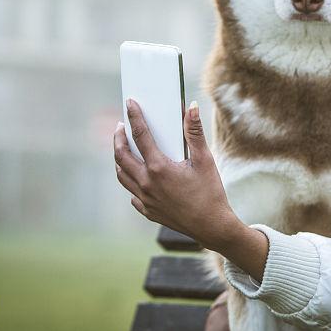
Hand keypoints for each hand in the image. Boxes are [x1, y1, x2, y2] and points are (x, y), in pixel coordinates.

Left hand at [113, 98, 240, 252]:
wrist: (211, 226)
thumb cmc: (210, 192)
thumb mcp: (204, 160)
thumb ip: (194, 132)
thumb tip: (191, 107)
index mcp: (158, 168)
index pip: (140, 135)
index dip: (134, 117)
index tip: (129, 103)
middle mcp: (146, 183)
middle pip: (121, 156)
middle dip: (118, 138)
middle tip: (121, 127)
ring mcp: (145, 199)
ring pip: (122, 175)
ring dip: (120, 159)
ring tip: (124, 149)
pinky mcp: (147, 211)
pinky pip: (132, 193)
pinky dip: (131, 180)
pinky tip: (138, 176)